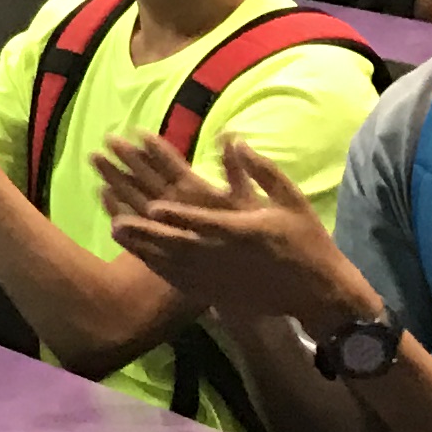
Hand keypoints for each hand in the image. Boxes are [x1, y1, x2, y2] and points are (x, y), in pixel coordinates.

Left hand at [100, 138, 370, 327]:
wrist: (318, 291)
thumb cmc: (306, 241)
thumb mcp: (291, 200)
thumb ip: (261, 171)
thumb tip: (233, 140)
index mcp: (244, 232)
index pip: (206, 223)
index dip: (179, 216)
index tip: (153, 206)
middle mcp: (225, 257)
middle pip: (177, 245)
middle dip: (145, 229)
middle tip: (115, 218)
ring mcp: (219, 278)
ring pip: (172, 263)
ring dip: (142, 246)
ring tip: (113, 229)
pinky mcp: (218, 291)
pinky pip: (179, 280)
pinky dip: (155, 265)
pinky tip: (137, 254)